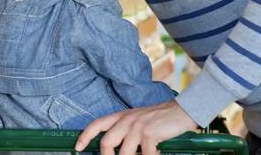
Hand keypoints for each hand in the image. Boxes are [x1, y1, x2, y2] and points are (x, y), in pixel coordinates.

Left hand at [75, 101, 197, 154]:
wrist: (181, 111)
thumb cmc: (158, 119)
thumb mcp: (137, 120)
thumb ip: (124, 130)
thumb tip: (116, 149)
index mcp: (120, 116)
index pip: (97, 124)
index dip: (85, 136)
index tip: (78, 148)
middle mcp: (126, 120)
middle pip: (106, 143)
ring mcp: (137, 126)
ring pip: (124, 153)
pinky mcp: (149, 133)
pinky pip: (145, 154)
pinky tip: (157, 154)